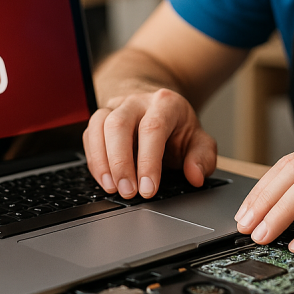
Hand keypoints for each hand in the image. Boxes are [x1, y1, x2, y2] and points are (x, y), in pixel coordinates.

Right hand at [83, 88, 216, 199]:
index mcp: (165, 103)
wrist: (158, 107)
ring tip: (112, 188)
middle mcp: (137, 101)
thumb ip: (203, 157)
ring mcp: (115, 107)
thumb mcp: (198, 140)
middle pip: (119, 124)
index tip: (148, 189)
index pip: (153, 128)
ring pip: (98, 126)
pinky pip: (89, 136)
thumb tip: (196, 175)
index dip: (149, 161)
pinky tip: (104, 179)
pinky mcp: (100, 118)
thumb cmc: (177, 128)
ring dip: (101, 161)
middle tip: (127, 192)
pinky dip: (93, 160)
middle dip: (120, 162)